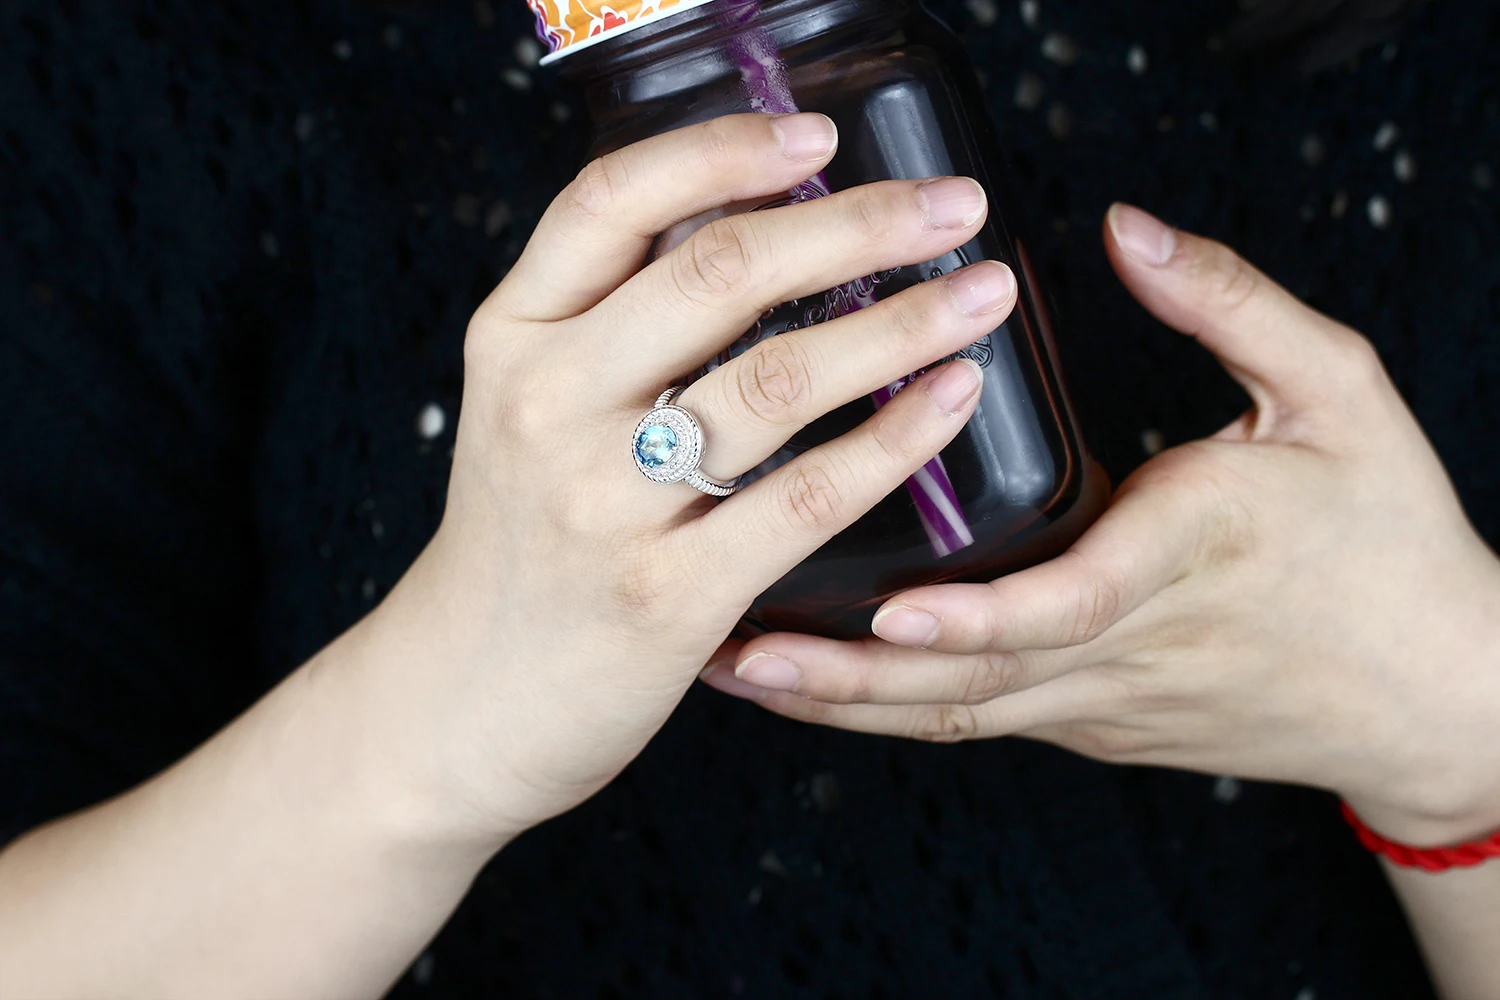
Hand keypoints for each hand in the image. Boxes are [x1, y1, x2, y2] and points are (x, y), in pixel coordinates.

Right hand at [359, 113, 1022, 843]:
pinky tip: (952, 400)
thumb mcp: (525, 406)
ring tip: (982, 295)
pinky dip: (895, 439)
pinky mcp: (667, 596)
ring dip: (901, 325)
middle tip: (953, 207)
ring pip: (778, 379)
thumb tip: (748, 218)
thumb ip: (610, 319)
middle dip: (858, 225)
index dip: (723, 150)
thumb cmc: (521, 540)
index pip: (612, 201)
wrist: (457, 703)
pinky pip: (806, 497)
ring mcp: (605, 503)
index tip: (819, 135)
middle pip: (719, 274)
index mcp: (514, 336)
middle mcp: (549, 404)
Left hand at [702, 204, 1499, 846]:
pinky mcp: (1092, 722)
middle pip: (971, 679)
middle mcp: (1127, 644)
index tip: (887, 608)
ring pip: (957, 716)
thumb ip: (1231, 304)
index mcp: (1185, 558)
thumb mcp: (1339, 394)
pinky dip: (890, 710)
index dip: (975, 616)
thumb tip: (1128, 230)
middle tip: (730, 647)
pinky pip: (976, 721)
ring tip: (736, 673)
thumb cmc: (1388, 541)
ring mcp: (1102, 699)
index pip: (1070, 603)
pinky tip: (818, 688)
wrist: (1436, 694)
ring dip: (843, 704)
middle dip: (846, 675)